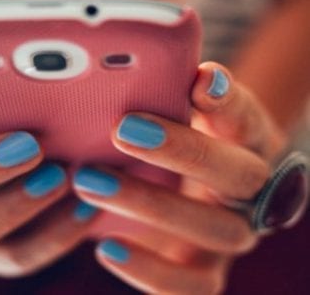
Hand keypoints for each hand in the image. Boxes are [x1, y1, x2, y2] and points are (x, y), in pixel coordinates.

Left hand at [73, 62, 286, 293]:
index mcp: (248, 144)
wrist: (191, 192)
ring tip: (89, 181)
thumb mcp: (178, 114)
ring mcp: (231, 236)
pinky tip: (107, 248)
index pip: (248, 119)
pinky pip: (192, 287)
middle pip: (237, 175)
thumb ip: (169, 92)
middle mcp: (251, 193)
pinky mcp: (206, 273)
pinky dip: (151, 271)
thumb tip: (156, 69)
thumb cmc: (177, 141)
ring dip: (150, 204)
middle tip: (123, 128)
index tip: (197, 79)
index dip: (227, 102)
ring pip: (213, 229)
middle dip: (181, 152)